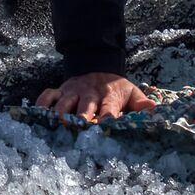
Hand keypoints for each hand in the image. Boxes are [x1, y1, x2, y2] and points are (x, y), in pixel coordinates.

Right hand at [33, 70, 153, 122]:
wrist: (98, 65)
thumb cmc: (116, 88)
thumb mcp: (132, 93)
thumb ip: (142, 104)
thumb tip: (156, 110)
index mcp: (109, 97)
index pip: (109, 109)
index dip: (107, 117)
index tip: (106, 126)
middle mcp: (89, 94)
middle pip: (84, 107)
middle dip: (81, 118)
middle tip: (79, 128)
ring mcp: (73, 92)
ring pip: (64, 103)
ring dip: (61, 114)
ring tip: (58, 125)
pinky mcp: (60, 90)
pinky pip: (47, 95)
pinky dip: (42, 105)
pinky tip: (38, 116)